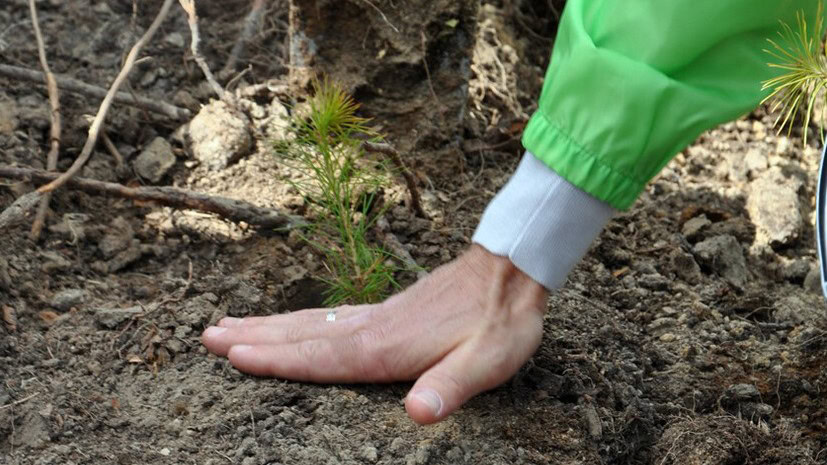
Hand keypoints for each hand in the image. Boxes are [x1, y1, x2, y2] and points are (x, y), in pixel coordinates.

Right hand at [201, 245, 547, 423]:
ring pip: (310, 323)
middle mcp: (373, 328)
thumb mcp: (487, 363)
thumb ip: (449, 388)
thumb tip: (418, 415)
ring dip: (268, 325)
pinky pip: (329, 316)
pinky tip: (287, 322)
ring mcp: (376, 315)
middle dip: (255, 338)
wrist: (510, 270)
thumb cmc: (499, 322)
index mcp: (388, 347)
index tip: (234, 355)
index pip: (323, 357)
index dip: (278, 359)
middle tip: (207, 336)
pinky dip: (298, 319)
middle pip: (303, 335)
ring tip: (228, 325)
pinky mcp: (385, 310)